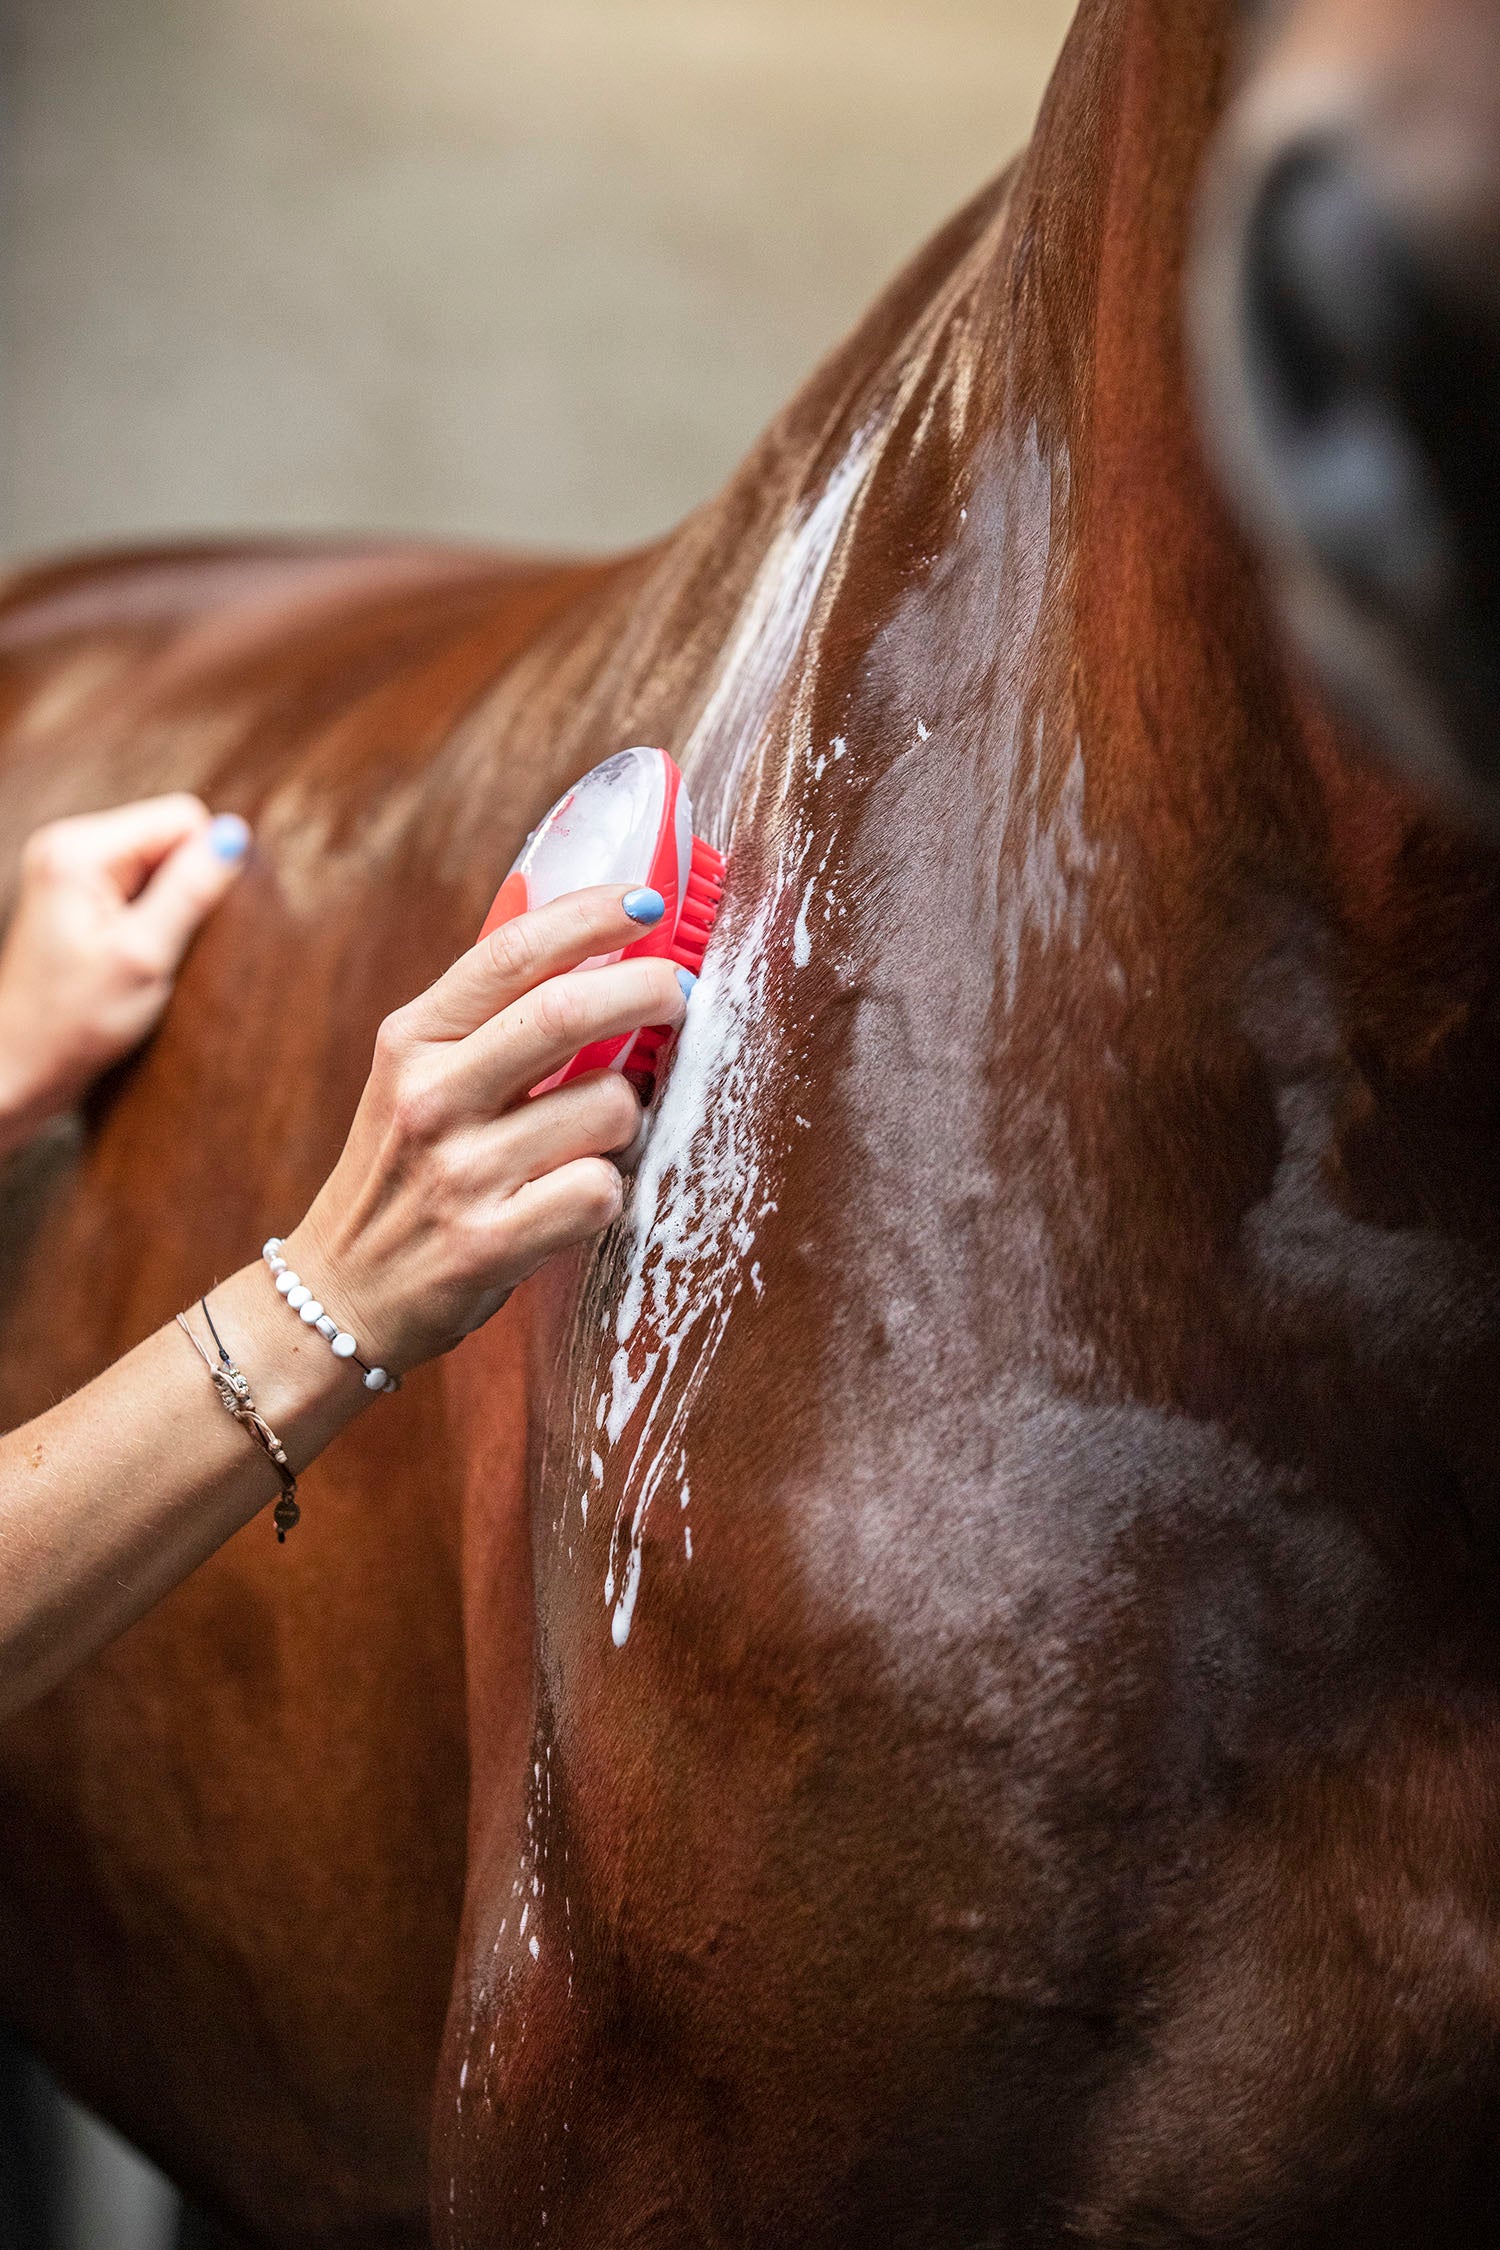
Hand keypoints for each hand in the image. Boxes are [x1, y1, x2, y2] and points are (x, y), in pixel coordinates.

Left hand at [0, 796, 250, 1152]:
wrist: (21, 1067)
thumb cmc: (73, 1022)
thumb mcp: (143, 957)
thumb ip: (191, 890)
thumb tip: (236, 835)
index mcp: (79, 851)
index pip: (183, 818)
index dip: (203, 871)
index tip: (180, 929)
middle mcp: (69, 845)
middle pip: (169, 836)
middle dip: (183, 890)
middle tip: (157, 948)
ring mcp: (69, 868)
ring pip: (159, 861)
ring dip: (168, 908)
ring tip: (141, 957)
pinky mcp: (75, 893)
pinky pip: (140, 883)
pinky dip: (151, 918)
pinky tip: (132, 956)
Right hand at [283, 885, 688, 1371]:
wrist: (342, 1292)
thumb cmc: (406, 1170)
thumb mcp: (417, 1073)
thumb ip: (490, 1012)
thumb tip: (591, 931)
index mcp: (412, 1040)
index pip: (509, 952)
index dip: (590, 916)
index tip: (647, 902)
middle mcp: (430, 1097)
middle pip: (565, 1012)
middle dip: (647, 989)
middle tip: (676, 994)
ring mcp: (458, 1174)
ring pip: (605, 1106)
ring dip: (630, 1111)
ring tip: (601, 1128)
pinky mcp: (488, 1244)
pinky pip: (600, 1191)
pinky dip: (610, 1189)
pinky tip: (579, 1193)